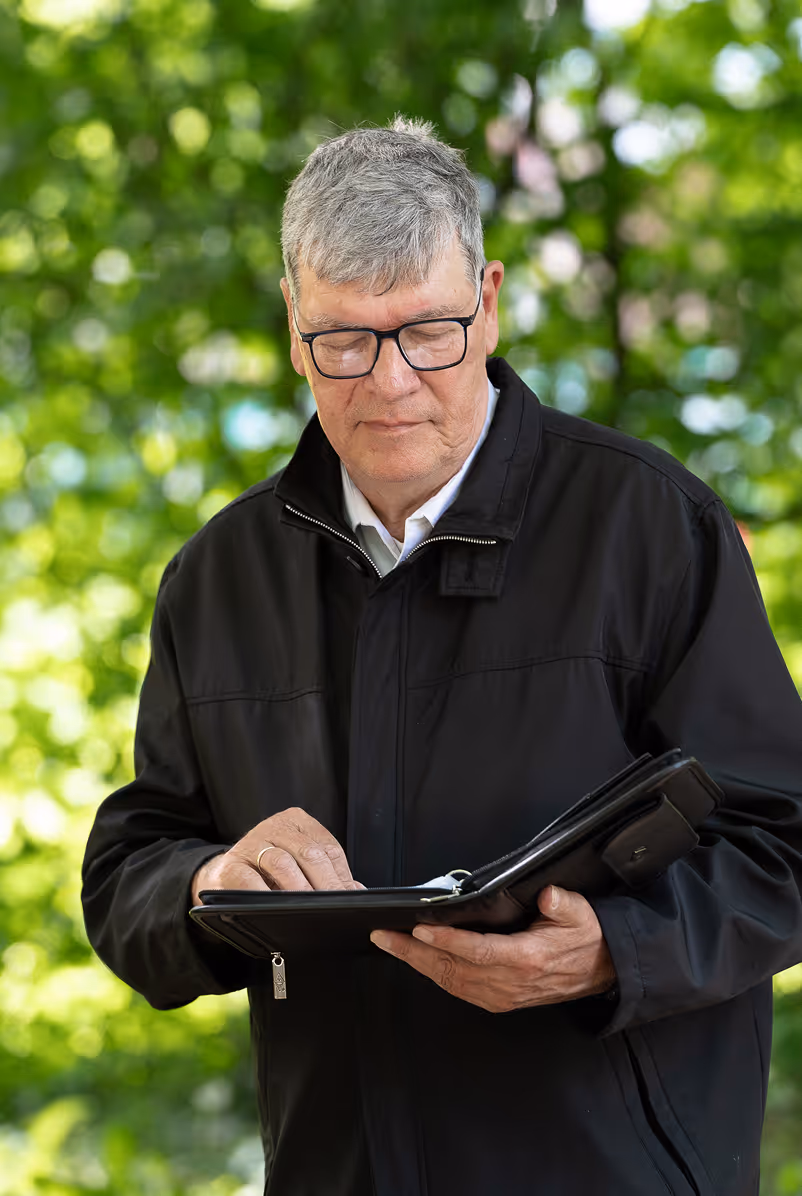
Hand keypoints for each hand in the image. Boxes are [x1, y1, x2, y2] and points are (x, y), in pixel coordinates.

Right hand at [190, 807, 362, 906]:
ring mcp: (252, 842)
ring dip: (298, 889)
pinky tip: (274, 905)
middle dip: (325, 884)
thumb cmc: (268, 872)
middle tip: (334, 906)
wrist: (224, 874)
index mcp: (299, 822)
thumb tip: (357, 892)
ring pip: (282, 862)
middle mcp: (276, 826)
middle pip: (310, 853)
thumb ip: (327, 875)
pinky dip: (264, 893)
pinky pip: (250, 878)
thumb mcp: (300, 866)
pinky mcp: (231, 863)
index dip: (341, 875)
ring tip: (308, 908)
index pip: (329, 847)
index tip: (349, 897)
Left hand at [369, 885, 615, 1012]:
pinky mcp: (499, 1000)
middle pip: (451, 968)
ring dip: (417, 964)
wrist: (601, 971)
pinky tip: (417, 961)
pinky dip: (433, 974)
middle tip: (383, 936)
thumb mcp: (581, 913)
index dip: (446, 939)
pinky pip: (458, 989)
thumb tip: (548, 895)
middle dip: (412, 952)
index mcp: (526, 959)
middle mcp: (510, 983)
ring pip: (449, 981)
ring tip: (391, 945)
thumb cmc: (586, 938)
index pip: (477, 951)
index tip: (420, 927)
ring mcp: (502, 996)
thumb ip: (562, 905)